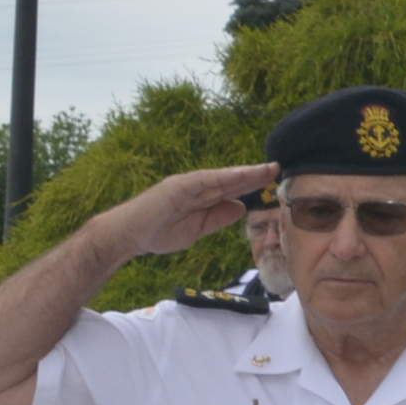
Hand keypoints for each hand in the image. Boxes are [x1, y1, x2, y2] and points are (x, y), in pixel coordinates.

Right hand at [113, 162, 275, 258]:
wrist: (127, 235)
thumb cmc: (157, 233)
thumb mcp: (196, 230)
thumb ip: (217, 218)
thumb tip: (240, 207)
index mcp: (201, 198)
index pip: (231, 190)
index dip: (252, 185)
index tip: (273, 182)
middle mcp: (196, 187)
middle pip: (230, 181)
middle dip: (254, 176)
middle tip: (278, 168)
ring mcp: (186, 185)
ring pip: (221, 178)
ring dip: (244, 174)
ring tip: (266, 170)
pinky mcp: (176, 187)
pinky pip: (202, 181)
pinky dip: (221, 178)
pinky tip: (239, 175)